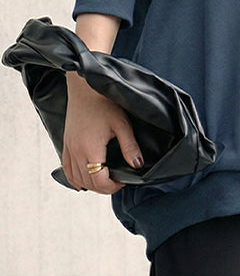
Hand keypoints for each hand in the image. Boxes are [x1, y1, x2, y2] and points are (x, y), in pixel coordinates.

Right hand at [62, 72, 142, 193]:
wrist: (85, 88)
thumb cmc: (103, 103)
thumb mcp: (122, 124)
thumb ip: (130, 146)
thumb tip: (138, 165)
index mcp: (90, 149)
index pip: (99, 181)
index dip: (112, 187)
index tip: (123, 181)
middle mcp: (76, 152)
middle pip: (88, 183)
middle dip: (104, 187)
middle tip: (118, 181)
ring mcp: (69, 149)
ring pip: (76, 179)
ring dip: (91, 184)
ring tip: (105, 180)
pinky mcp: (65, 144)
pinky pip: (67, 169)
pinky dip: (75, 178)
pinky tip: (84, 179)